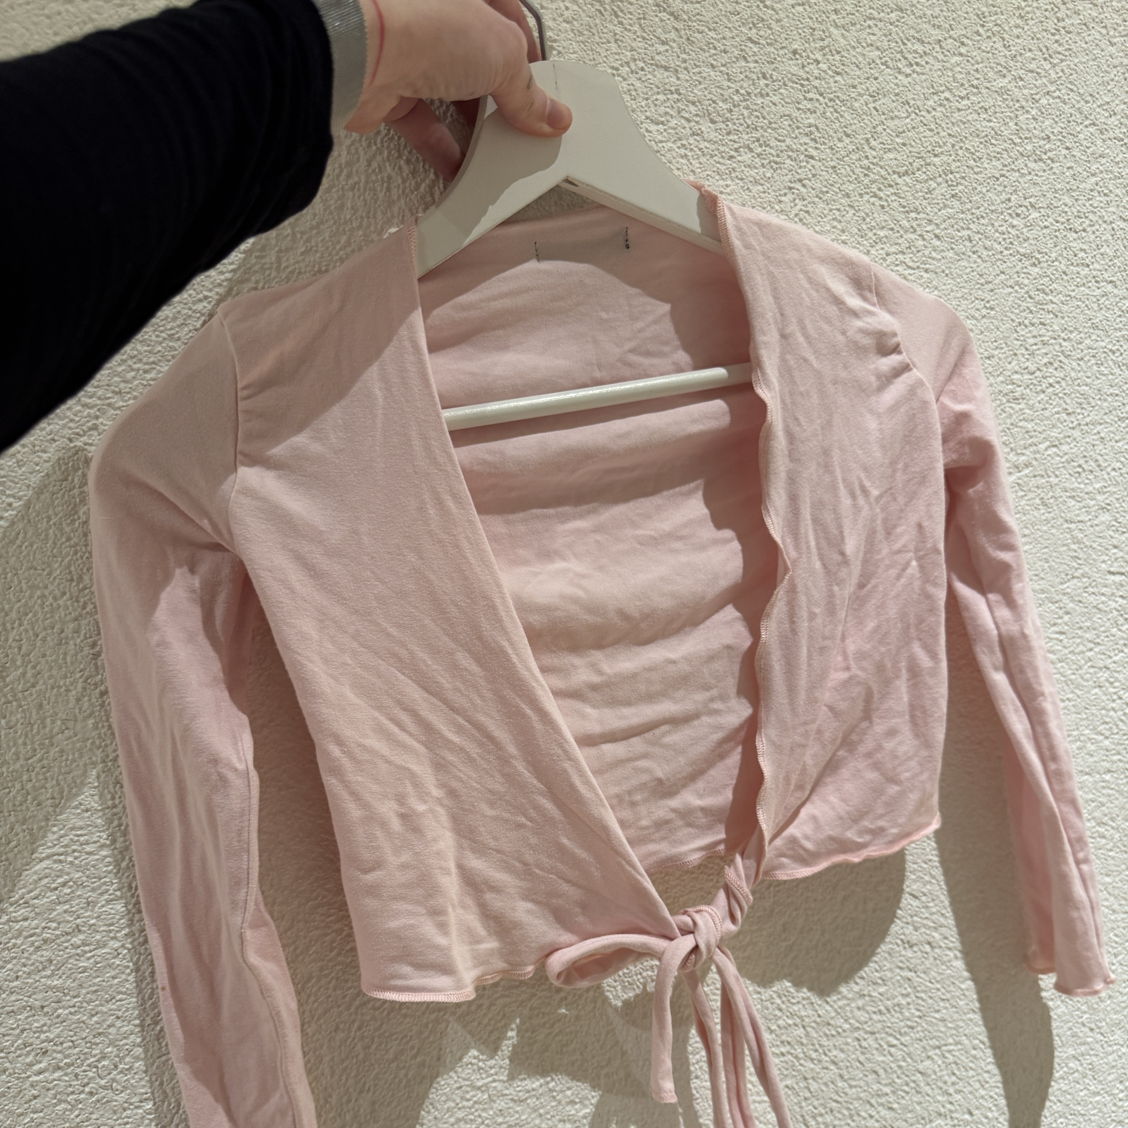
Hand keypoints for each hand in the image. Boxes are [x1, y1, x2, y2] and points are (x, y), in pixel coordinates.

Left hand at [343, 0, 572, 181]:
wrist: (361, 52)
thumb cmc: (421, 21)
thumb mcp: (502, 53)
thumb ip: (527, 90)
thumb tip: (548, 113)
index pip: (508, 19)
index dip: (530, 55)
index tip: (543, 89)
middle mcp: (434, 15)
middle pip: (479, 59)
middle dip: (501, 94)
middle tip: (520, 121)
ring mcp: (409, 51)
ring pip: (450, 92)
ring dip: (473, 125)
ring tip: (494, 147)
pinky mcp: (387, 89)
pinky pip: (422, 124)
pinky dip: (443, 149)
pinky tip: (461, 166)